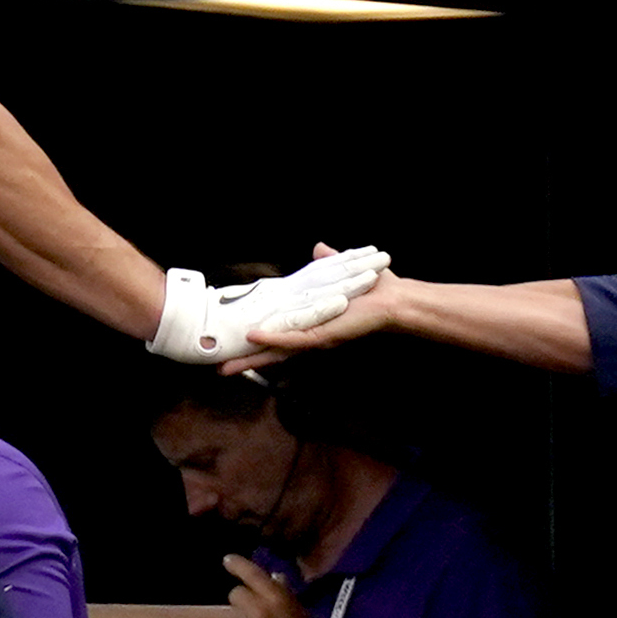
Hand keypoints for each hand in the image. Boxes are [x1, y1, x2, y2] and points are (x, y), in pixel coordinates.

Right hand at [153, 244, 387, 363]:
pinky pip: (293, 339)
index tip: (231, 342)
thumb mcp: (343, 272)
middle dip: (246, 360)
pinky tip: (253, 338)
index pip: (278, 333)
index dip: (255, 339)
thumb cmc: (374, 290)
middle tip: (220, 369)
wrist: (397, 300)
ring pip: (278, 351)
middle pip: (272, 350)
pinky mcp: (323, 336)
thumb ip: (327, 262)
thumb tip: (318, 247)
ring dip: (252, 357)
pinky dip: (273, 339)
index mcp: (311, 321)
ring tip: (226, 364)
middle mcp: (310, 334)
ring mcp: (315, 337)